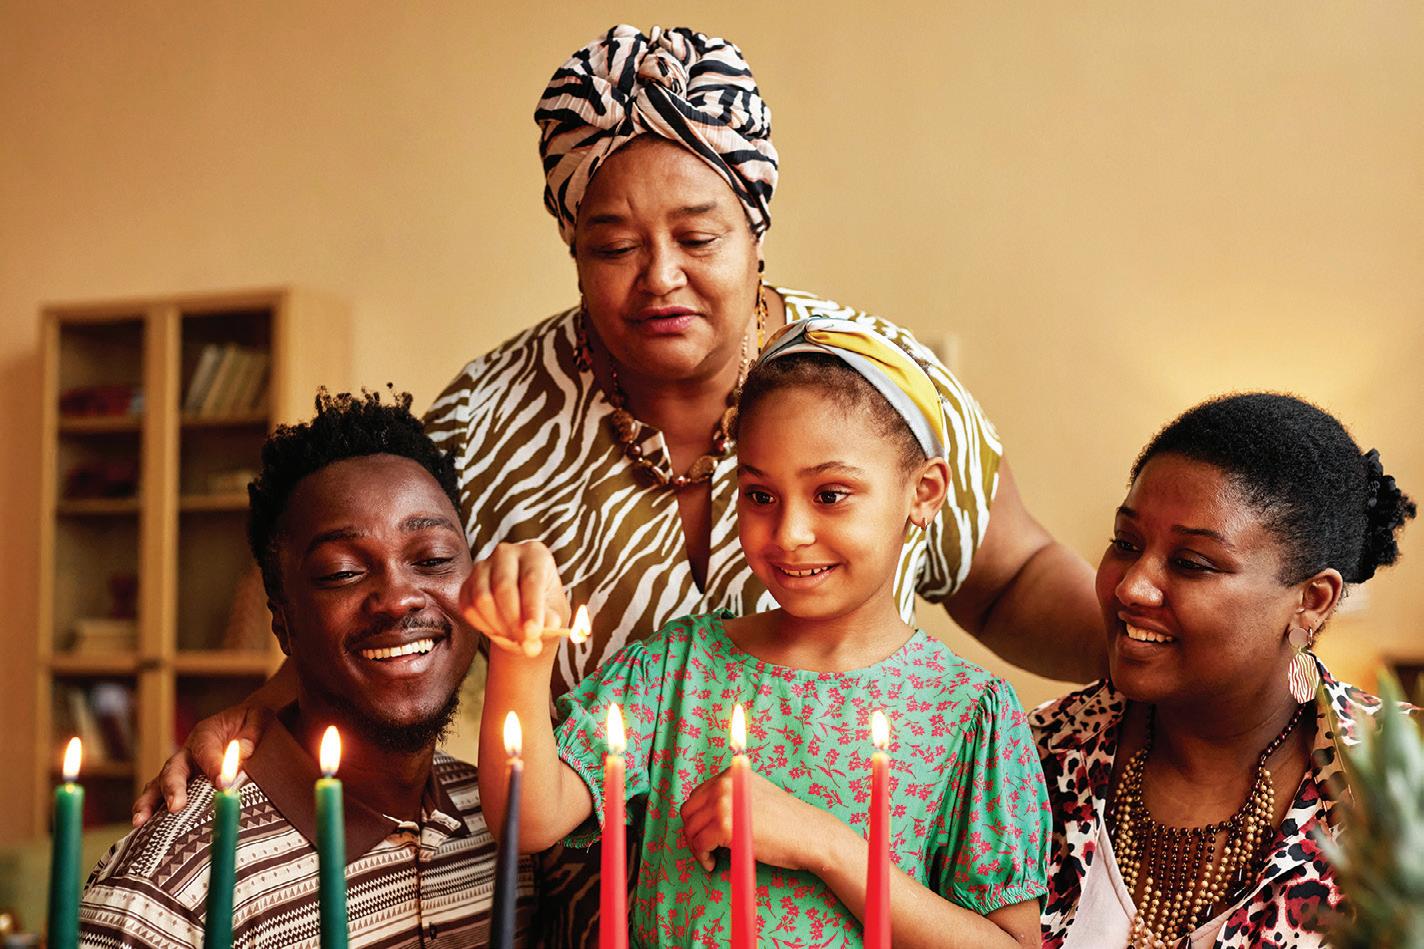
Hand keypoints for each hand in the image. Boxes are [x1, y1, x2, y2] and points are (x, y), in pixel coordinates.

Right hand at [130, 703, 272, 824]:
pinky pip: (160, 797)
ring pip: (158, 784)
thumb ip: (251, 733)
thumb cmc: (250, 721)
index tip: (223, 784)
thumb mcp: (258, 718)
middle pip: (174, 769)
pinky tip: (144, 830)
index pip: (206, 751)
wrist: (243, 723)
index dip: (214, 768)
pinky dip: (151, 811)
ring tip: (140, 822)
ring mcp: (180, 770)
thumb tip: (243, 752)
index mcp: (206, 733)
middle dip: (173, 789)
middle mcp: (187, 752)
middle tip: (176, 807)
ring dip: (148, 803)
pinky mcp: (179, 785)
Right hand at [460, 540, 570, 658]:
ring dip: (498, 626)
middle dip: (513, 621)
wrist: (522, 614)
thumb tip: (547, 625)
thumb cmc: (544, 609)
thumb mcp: (555, 613)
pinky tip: (498, 631)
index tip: (533, 633)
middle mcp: (507, 553)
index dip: (532, 609)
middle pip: (503, 587)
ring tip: (514, 638)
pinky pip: (468, 607)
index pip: (531, 580)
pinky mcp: (467, 583)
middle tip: (525, 645)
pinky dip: (483, 626)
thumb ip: (552, 618)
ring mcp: (483, 566)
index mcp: (535, 553)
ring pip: (482, 598)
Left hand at [679, 767, 834, 873]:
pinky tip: (713, 864)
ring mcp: (723, 803)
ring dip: (697, 847)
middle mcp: (724, 783)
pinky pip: (699, 844)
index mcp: (731, 775)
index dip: (698, 819)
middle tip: (704, 849)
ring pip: (691, 829)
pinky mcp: (725, 825)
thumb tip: (705, 815)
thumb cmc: (787, 822)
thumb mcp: (754, 798)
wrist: (809, 834)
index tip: (705, 834)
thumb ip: (732, 798)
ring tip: (710, 858)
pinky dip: (702, 857)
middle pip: (688, 811)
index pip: (697, 796)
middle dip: (693, 833)